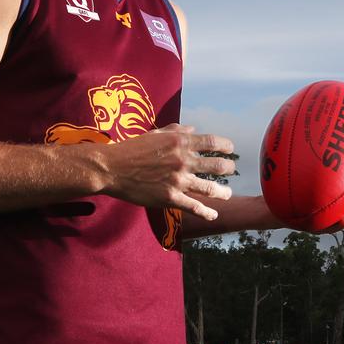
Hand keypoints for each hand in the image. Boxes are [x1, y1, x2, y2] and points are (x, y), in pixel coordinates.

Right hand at [99, 124, 234, 220]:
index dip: (225, 146)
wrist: (112, 168)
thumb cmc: (132, 149)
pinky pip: (194, 206)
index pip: (211, 143)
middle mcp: (182, 160)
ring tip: (228, 193)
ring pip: (209, 188)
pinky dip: (206, 212)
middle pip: (216, 166)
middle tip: (230, 170)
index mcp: (180, 142)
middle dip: (228, 168)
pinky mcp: (170, 198)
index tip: (230, 150)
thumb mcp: (155, 134)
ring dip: (223, 192)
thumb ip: (176, 130)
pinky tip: (213, 214)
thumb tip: (193, 129)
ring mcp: (177, 180)